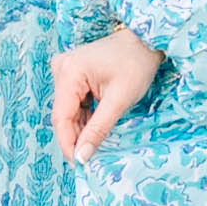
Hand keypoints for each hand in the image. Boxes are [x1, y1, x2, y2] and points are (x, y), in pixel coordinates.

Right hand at [54, 28, 162, 161]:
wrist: (145, 40)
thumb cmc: (137, 64)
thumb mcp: (119, 101)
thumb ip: (98, 130)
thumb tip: (82, 157)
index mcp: (69, 72)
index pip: (61, 118)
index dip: (68, 144)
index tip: (79, 165)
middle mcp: (61, 69)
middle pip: (64, 115)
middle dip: (76, 138)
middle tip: (89, 159)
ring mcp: (65, 70)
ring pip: (69, 111)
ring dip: (81, 129)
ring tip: (96, 144)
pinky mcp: (72, 74)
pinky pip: (74, 103)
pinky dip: (85, 118)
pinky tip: (95, 128)